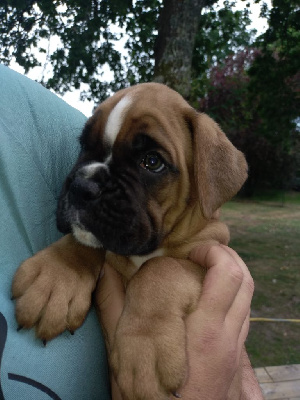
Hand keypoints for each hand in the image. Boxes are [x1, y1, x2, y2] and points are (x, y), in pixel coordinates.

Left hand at [12, 234, 103, 340]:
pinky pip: (77, 314)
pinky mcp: (85, 291)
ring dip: (49, 329)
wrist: (86, 245)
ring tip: (47, 333)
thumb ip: (31, 277)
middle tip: (29, 325)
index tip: (19, 299)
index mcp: (37, 265)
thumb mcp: (41, 258)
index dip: (17, 295)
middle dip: (28, 320)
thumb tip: (20, 300)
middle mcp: (51, 276)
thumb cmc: (59, 257)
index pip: (19, 284)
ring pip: (55, 316)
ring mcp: (69, 285)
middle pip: (33, 305)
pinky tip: (69, 325)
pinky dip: (72, 323)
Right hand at [95, 246, 262, 398]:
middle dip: (228, 256)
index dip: (215, 253)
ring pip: (248, 297)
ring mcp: (236, 349)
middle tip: (202, 253)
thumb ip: (114, 308)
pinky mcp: (237, 358)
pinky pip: (244, 314)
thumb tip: (106, 272)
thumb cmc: (147, 398)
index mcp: (205, 332)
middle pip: (245, 280)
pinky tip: (211, 297)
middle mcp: (228, 338)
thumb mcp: (124, 354)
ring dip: (232, 274)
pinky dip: (233, 295)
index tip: (192, 252)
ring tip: (207, 269)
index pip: (228, 277)